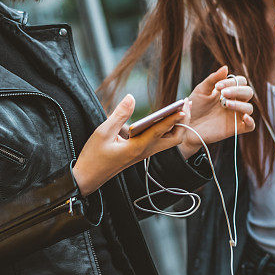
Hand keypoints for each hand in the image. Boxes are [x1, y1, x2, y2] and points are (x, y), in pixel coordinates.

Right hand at [72, 94, 190, 195]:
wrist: (88, 178)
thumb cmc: (94, 156)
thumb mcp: (103, 132)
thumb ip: (119, 114)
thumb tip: (131, 97)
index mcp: (137, 147)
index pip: (159, 130)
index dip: (172, 118)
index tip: (182, 106)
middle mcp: (145, 151)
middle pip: (174, 139)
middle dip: (183, 122)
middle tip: (186, 104)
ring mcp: (145, 153)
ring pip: (170, 141)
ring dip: (177, 125)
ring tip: (180, 107)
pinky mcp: (141, 152)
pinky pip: (161, 140)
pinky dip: (168, 128)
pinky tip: (166, 116)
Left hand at [179, 66, 254, 157]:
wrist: (187, 125)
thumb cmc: (194, 106)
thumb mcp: (201, 90)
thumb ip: (213, 79)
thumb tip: (226, 67)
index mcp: (228, 91)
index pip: (240, 81)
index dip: (232, 81)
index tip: (218, 86)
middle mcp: (234, 101)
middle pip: (248, 92)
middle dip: (237, 90)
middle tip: (223, 93)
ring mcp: (235, 115)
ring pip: (249, 108)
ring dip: (240, 104)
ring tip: (226, 104)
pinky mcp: (235, 129)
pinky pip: (250, 126)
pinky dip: (250, 121)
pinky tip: (244, 117)